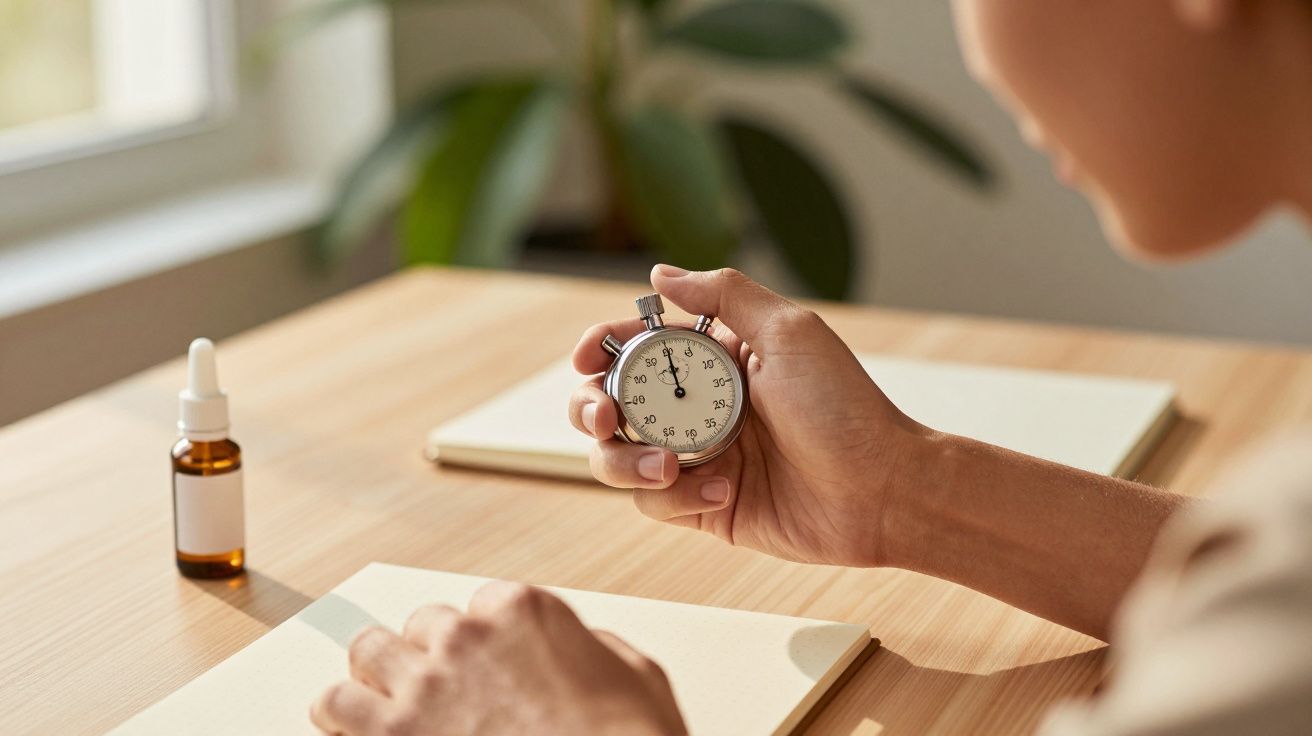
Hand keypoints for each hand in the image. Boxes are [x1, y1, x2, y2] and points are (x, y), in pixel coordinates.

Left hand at [311, 582, 685, 735]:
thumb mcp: (636, 676)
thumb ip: (592, 648)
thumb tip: (579, 653)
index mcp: (522, 611)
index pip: (481, 603)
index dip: (486, 640)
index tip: (490, 663)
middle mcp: (466, 638)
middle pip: (422, 625)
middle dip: (433, 656)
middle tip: (447, 690)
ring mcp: (423, 686)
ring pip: (367, 653)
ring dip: (379, 677)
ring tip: (391, 703)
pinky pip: (332, 706)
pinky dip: (343, 716)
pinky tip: (361, 729)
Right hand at [569, 266, 928, 566]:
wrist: (883, 491)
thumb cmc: (846, 408)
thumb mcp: (789, 333)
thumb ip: (724, 295)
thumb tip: (659, 274)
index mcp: (714, 359)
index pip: (636, 347)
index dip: (600, 348)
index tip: (587, 355)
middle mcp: (699, 408)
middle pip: (611, 404)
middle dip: (592, 409)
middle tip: (607, 419)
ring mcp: (699, 459)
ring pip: (621, 459)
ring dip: (628, 462)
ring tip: (668, 466)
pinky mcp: (705, 506)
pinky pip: (656, 503)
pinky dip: (677, 496)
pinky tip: (724, 490)